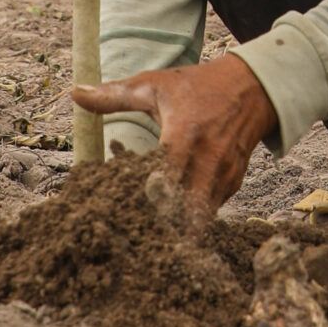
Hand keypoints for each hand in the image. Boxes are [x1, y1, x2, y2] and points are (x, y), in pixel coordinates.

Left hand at [71, 53, 275, 223]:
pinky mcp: (234, 182)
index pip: (164, 180)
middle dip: (162, 228)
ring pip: (202, 216)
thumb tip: (74, 94)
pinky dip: (195, 219)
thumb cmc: (199, 84)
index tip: (123, 214)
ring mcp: (224, 173)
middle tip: (135, 240)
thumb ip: (114, 95)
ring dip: (179, 228)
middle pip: (185, 209)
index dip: (145, 201)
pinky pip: (213, 210)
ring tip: (153, 242)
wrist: (252, 86)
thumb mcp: (155, 85)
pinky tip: (176, 225)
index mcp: (185, 134)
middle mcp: (208, 158)